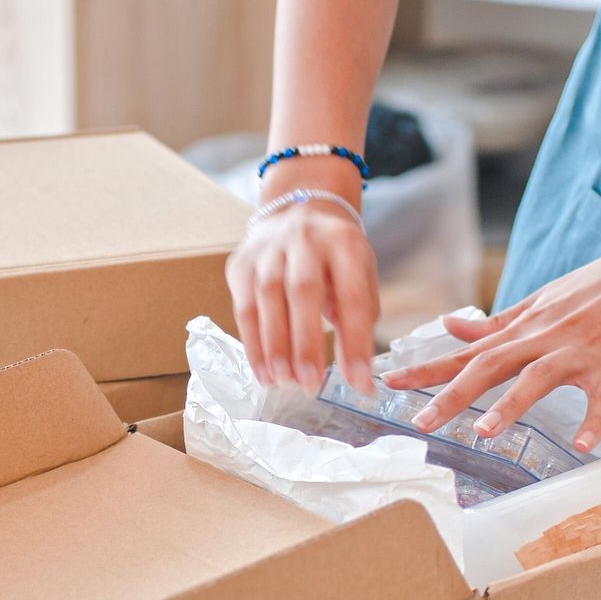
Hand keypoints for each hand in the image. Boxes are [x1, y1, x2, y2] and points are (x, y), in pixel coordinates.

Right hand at [226, 199, 378, 392]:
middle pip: (302, 291)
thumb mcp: (359, 277)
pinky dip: (253, 344)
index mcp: (344, 243)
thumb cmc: (335, 258)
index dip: (354, 340)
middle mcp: (304, 239)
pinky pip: (244, 307)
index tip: (358, 380)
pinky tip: (263, 372)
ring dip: (274, 347)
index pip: (352, 295)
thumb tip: (353, 373)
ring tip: (283, 383)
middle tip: (310, 386)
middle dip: (306, 343)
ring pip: (267, 297)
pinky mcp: (241, 264)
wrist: (296, 213)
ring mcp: (267, 249)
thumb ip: (358, 319)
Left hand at [380, 210, 600, 451]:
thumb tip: (450, 326)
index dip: (427, 368)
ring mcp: (582, 351)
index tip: (389, 383)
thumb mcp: (544, 299)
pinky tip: (584, 444)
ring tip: (484, 432)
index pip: (467, 351)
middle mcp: (546, 338)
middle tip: (419, 423)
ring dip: (511, 406)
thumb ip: (498, 321)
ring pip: (539, 378)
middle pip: (490, 367)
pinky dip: (595, 421)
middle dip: (451, 395)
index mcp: (527, 326)